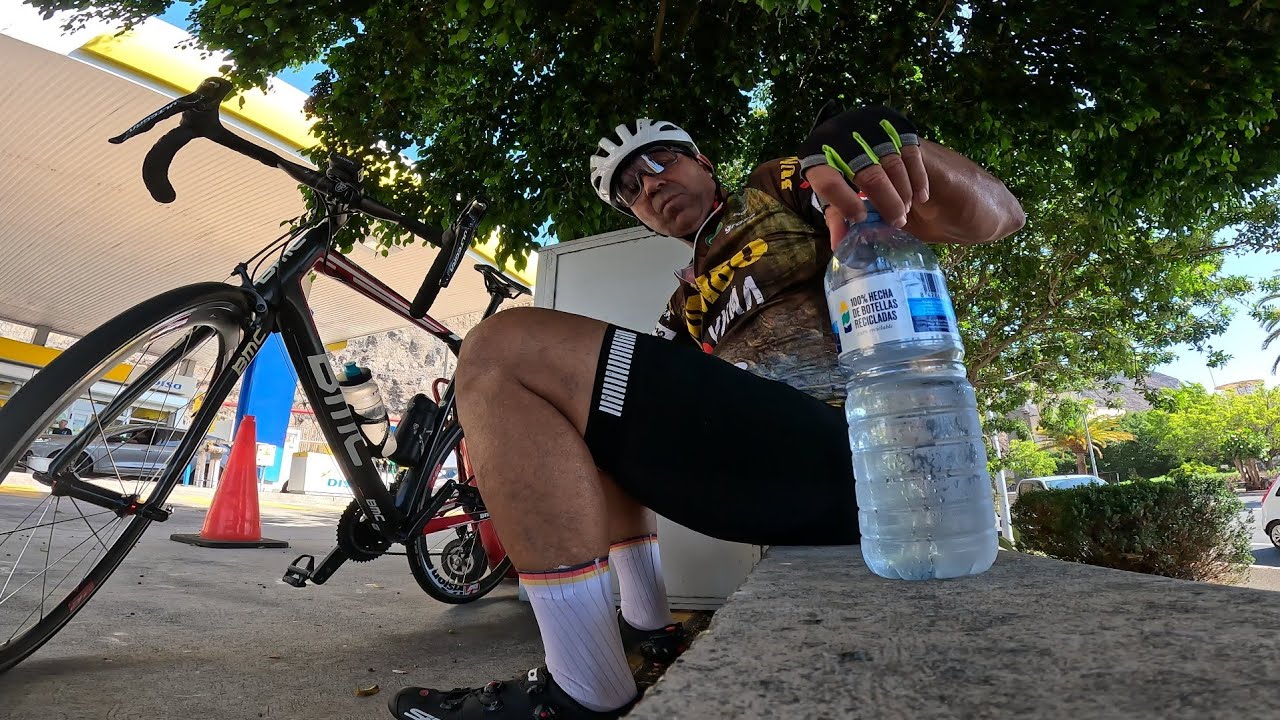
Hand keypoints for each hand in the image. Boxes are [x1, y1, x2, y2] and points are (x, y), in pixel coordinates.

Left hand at [796, 104, 930, 248]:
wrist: (853, 132)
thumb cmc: (838, 170)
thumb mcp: (832, 192)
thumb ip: (836, 216)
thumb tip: (838, 246)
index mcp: (818, 155)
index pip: (829, 181)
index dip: (846, 203)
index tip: (861, 218)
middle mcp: (843, 137)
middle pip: (868, 175)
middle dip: (886, 202)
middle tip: (896, 222)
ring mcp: (871, 128)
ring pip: (893, 165)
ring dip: (902, 192)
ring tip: (904, 211)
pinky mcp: (896, 124)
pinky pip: (911, 154)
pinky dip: (918, 178)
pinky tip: (921, 197)